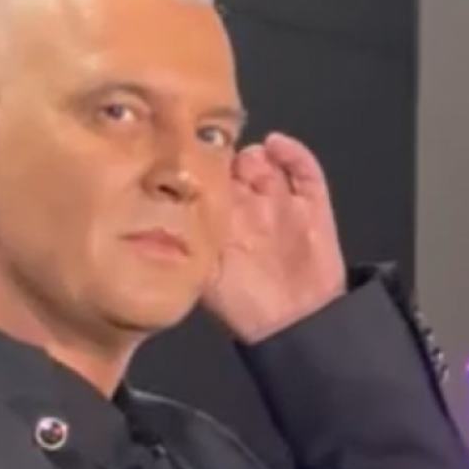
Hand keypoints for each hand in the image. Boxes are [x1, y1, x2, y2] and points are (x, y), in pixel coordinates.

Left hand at [203, 134, 345, 342]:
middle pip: (235, 163)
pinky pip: (303, 168)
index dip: (200, 166)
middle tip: (220, 160)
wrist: (293, 322)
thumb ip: (186, 243)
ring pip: (266, 159)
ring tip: (248, 162)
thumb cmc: (244, 305)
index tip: (189, 156)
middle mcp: (249, 206)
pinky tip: (276, 146)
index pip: (206, 180)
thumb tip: (156, 215)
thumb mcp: (203, 273)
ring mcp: (280, 201)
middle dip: (228, 156)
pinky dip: (291, 152)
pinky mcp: (312, 203)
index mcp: (220, 219)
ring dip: (256, 154)